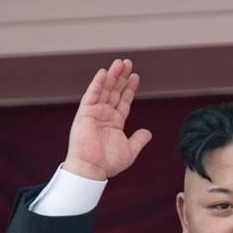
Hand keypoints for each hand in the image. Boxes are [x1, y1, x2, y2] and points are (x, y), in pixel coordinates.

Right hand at [64, 59, 151, 179]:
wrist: (92, 169)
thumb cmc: (108, 163)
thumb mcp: (130, 150)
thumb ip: (138, 140)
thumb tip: (148, 133)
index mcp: (115, 122)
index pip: (123, 100)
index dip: (129, 88)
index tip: (136, 76)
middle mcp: (104, 115)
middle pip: (114, 91)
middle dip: (121, 77)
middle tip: (128, 63)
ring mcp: (94, 113)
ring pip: (104, 90)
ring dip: (112, 76)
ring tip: (120, 63)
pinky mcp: (85, 114)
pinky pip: (91, 95)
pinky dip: (97, 84)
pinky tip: (104, 73)